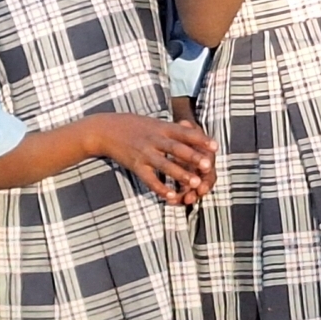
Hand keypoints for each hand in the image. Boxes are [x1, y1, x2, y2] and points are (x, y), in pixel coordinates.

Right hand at [91, 112, 217, 205]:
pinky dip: (160, 188)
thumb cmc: (134, 126)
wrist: (105, 130)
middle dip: (193, 157)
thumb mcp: (154, 122)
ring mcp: (144, 153)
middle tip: (209, 166)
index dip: (201, 139)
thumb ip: (172, 128)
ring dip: (181, 174)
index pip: (185, 133)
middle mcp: (154, 139)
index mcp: (162, 128)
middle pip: (177, 148)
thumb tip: (192, 126)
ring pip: (165, 165)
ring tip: (195, 183)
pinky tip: (171, 196)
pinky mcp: (135, 165)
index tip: (215, 147)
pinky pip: (149, 179)